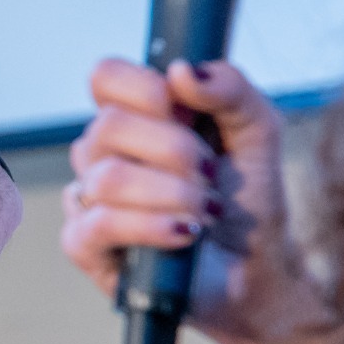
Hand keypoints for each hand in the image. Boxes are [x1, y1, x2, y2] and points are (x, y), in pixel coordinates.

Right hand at [62, 58, 310, 343]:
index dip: (144, 88)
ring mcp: (88, 199)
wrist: (257, 271)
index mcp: (136, 118)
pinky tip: (184, 235)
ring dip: (173, 195)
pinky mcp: (85, 247)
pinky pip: (98, 225)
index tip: (186, 113)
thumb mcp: (259, 131)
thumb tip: (182, 71)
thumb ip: (231, 89)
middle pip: (109, 126)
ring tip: (206, 213)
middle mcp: (103, 154)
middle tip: (209, 175)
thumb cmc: (248, 202)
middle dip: (175, 151)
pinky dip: (150, 227)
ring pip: (107, 179)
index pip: (106, 77)